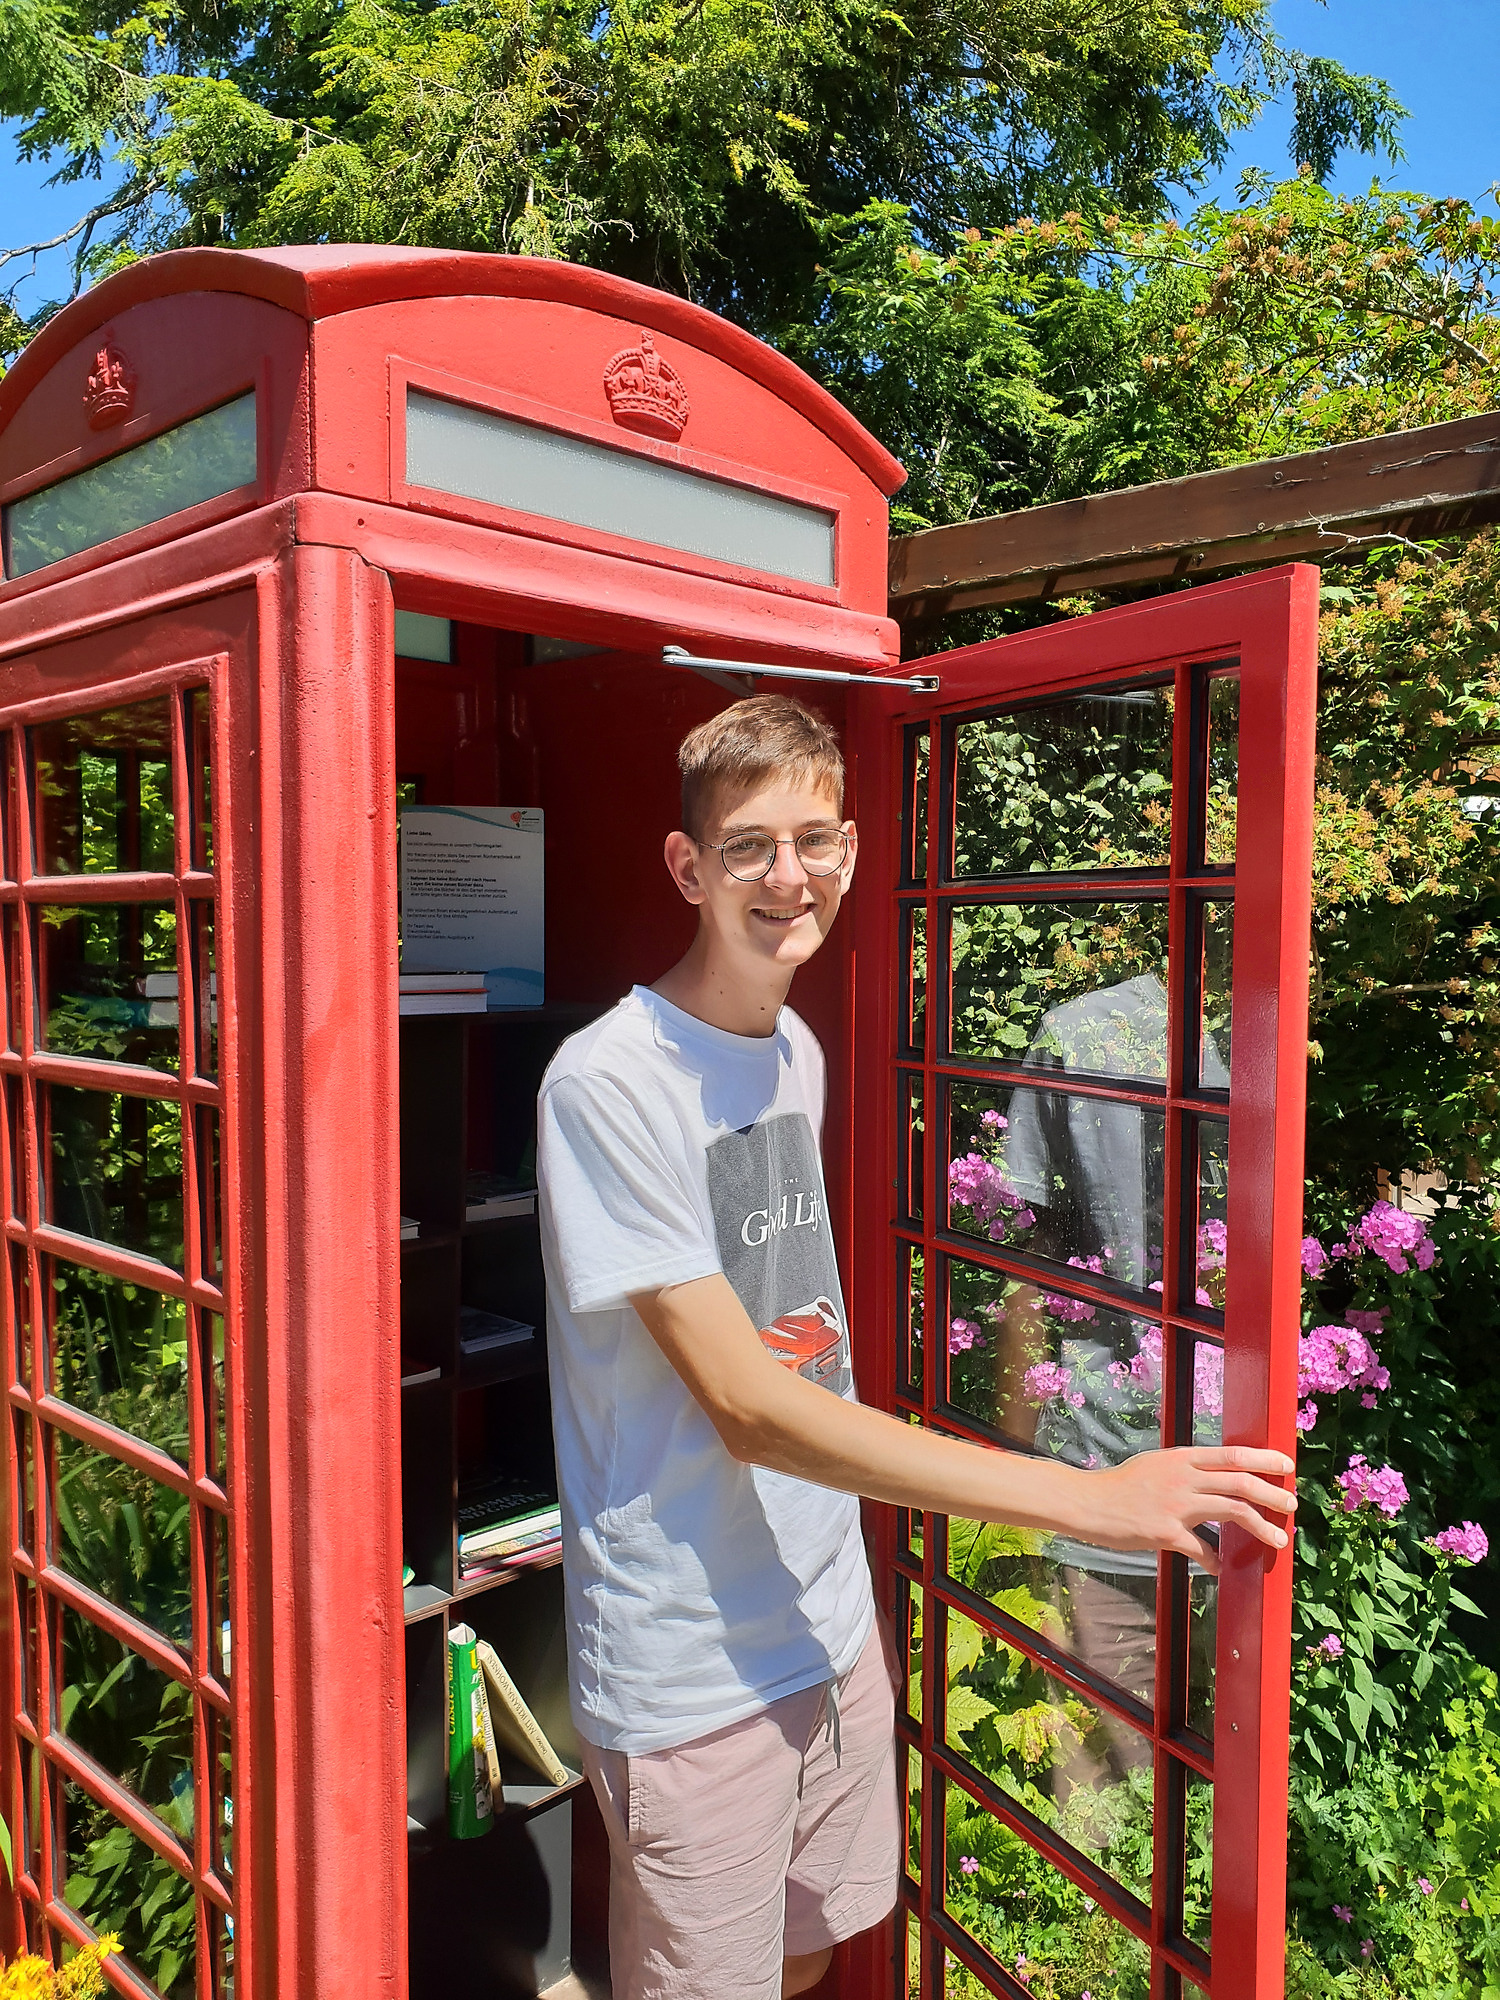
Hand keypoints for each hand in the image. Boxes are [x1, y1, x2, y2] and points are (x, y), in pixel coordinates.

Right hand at [1087, 1446, 1295, 1576]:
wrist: (1088, 1502)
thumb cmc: (1121, 1485)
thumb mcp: (1157, 1465)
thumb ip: (1186, 1469)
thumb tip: (1213, 1476)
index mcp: (1182, 1458)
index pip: (1232, 1454)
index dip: (1264, 1459)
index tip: (1287, 1466)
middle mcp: (1183, 1477)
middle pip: (1240, 1481)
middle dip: (1272, 1493)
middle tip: (1292, 1505)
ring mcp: (1176, 1504)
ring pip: (1232, 1511)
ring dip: (1261, 1526)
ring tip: (1279, 1538)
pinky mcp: (1165, 1532)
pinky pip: (1202, 1549)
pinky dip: (1216, 1561)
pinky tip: (1222, 1569)